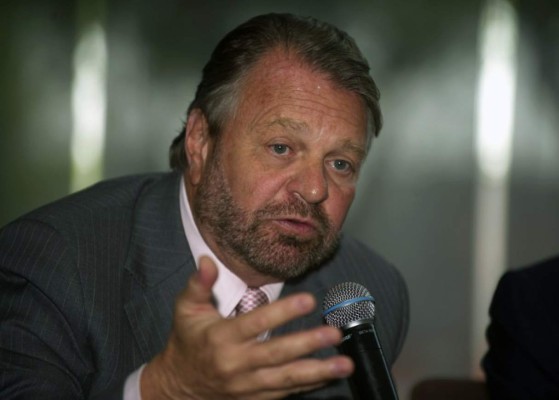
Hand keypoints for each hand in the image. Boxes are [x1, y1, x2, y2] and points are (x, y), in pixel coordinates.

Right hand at [141, 256, 352, 398]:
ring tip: (344, 364)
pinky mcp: (255, 397)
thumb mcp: (186, 309)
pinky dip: (309, 385)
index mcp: (221, 337)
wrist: (179, 384)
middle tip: (334, 333)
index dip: (283, 312)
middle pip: (277, 354)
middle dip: (308, 343)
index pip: (256, 323)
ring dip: (317, 371)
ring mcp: (247, 384)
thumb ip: (198, 284)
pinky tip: (329, 376)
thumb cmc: (187, 340)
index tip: (308, 300)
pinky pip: (285, 392)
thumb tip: (207, 260)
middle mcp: (236, 363)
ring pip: (286, 379)